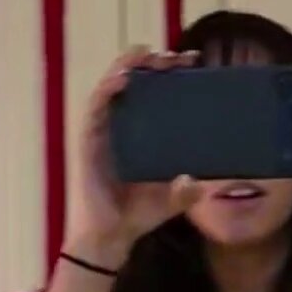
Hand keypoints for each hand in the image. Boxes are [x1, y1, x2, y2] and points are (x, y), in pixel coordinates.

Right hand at [73, 46, 201, 252]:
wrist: (112, 236)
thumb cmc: (139, 213)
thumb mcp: (173, 200)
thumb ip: (188, 191)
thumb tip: (201, 182)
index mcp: (143, 131)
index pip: (156, 91)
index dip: (172, 73)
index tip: (194, 61)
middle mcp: (122, 124)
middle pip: (135, 80)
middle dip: (153, 62)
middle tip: (177, 58)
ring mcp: (104, 129)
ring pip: (113, 85)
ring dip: (129, 66)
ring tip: (147, 54)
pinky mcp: (90, 139)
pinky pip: (96, 107)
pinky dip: (108, 89)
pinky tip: (123, 79)